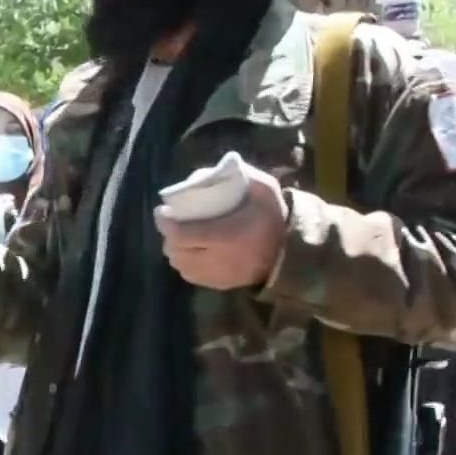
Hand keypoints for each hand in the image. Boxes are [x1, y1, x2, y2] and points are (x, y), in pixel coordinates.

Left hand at [154, 164, 288, 290]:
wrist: (293, 250)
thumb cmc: (274, 215)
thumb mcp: (264, 188)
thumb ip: (239, 174)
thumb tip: (211, 169)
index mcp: (227, 236)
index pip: (182, 235)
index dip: (166, 224)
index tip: (162, 211)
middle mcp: (219, 259)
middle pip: (177, 252)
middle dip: (169, 237)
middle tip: (172, 223)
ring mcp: (219, 275)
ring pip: (181, 267)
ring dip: (176, 251)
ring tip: (180, 237)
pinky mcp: (222, 285)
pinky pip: (193, 277)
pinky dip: (186, 264)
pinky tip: (191, 252)